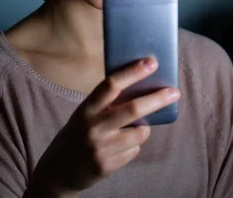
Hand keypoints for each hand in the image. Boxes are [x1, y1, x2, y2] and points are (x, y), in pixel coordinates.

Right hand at [29, 57, 180, 196]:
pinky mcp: (107, 166)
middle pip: (133, 109)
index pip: (111, 85)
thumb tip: (143, 87)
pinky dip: (132, 147)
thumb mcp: (85, 114)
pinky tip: (117, 149)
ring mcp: (100, 148)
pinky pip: (134, 151)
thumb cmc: (78, 134)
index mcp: (87, 108)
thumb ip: (107, 104)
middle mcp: (93, 127)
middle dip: (157, 99)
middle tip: (175, 92)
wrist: (58, 171)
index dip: (133, 72)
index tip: (151, 62)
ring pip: (139, 133)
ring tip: (131, 130)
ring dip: (143, 129)